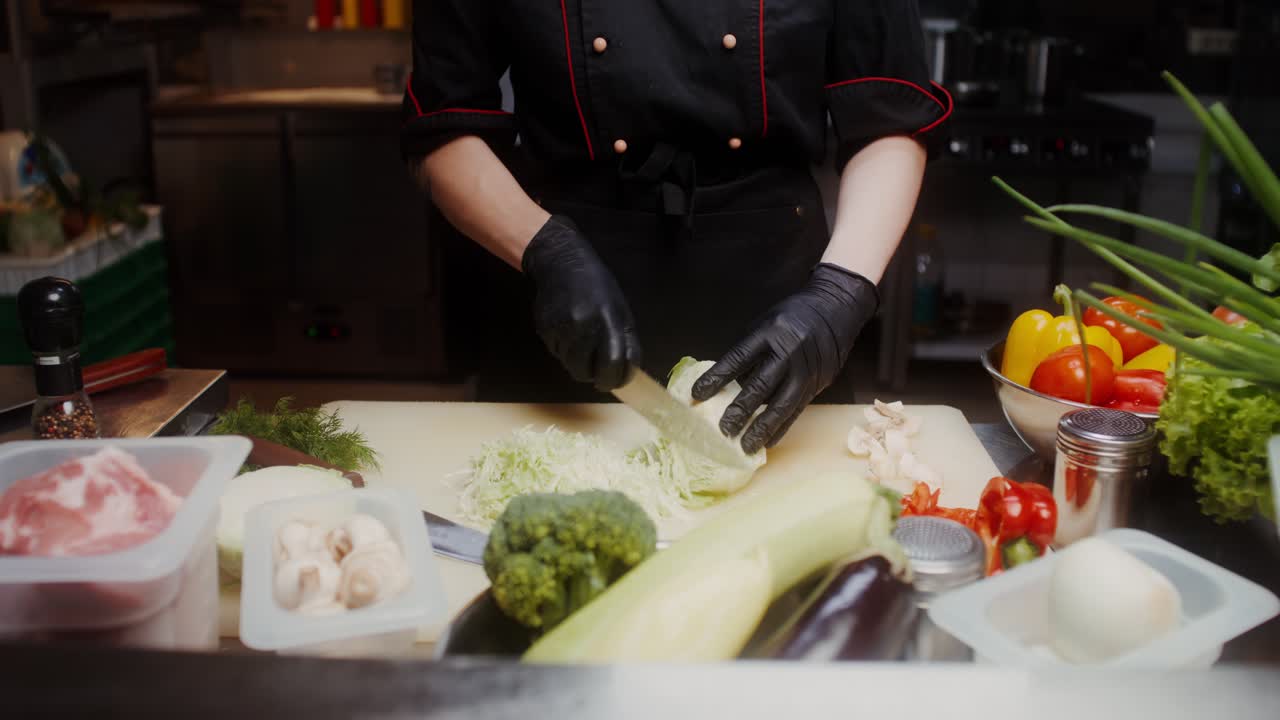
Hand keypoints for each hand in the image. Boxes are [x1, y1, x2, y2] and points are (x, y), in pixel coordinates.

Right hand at [522, 215, 641, 389]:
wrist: (560, 263)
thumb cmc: (597, 285)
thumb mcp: (619, 307)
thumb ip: (624, 338)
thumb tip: (625, 370)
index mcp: (608, 318)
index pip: (614, 362)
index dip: (616, 378)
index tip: (617, 381)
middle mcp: (584, 325)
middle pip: (587, 371)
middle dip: (596, 378)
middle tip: (600, 374)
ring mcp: (561, 329)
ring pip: (571, 366)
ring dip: (580, 364)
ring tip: (584, 347)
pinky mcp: (545, 330)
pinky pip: (557, 354)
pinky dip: (566, 352)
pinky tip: (569, 334)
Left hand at [692, 264, 878, 453]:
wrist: (834, 309)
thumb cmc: (791, 317)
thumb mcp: (765, 323)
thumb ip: (748, 350)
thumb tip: (726, 381)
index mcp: (769, 333)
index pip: (738, 358)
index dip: (716, 378)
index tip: (697, 395)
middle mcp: (788, 352)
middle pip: (760, 385)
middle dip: (740, 409)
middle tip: (724, 429)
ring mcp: (805, 370)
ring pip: (781, 404)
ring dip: (762, 427)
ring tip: (745, 445)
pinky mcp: (817, 383)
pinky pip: (797, 410)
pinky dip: (782, 427)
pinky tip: (768, 441)